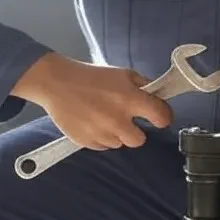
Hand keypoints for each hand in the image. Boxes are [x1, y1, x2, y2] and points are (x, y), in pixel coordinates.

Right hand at [12, 52, 172, 150]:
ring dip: (117, 133)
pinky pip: (103, 146)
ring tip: (103, 116)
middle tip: (126, 118)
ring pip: (120, 143)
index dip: (163, 117)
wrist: (57, 83)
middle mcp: (118, 120)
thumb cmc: (90, 76)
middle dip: (136, 130)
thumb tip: (158, 96)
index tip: (159, 116)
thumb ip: (144, 85)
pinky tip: (93, 121)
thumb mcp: (122, 73)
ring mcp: (102, 133)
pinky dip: (101, 137)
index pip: (161, 117)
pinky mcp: (87, 142)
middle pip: (140, 140)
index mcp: (130, 99)